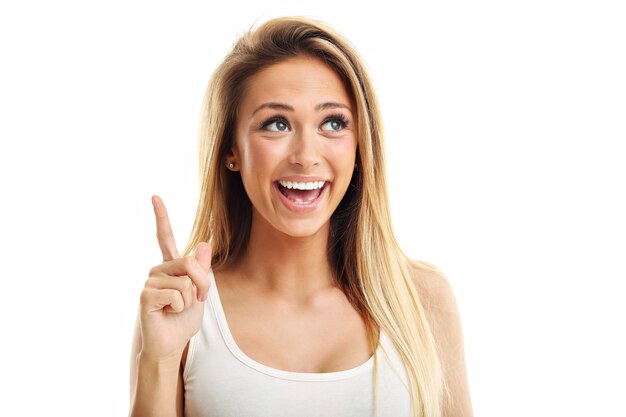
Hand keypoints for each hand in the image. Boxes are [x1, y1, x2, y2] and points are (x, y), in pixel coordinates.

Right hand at [138, 195, 210, 361]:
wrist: (171, 344)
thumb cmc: (183, 320)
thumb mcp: (199, 293)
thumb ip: (201, 270)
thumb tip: (203, 243)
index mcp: (171, 266)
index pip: (164, 237)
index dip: (161, 216)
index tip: (155, 196)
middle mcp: (158, 269)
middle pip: (190, 263)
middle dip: (202, 284)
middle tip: (195, 300)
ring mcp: (150, 280)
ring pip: (186, 281)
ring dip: (190, 300)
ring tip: (177, 308)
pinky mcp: (146, 294)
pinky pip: (177, 294)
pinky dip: (180, 307)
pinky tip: (168, 312)